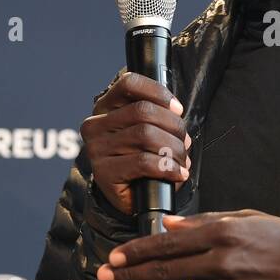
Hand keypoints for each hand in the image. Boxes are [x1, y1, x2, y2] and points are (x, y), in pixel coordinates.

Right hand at [81, 73, 191, 215]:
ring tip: (180, 160)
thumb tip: (176, 113)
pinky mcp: (104, 172)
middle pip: (143, 110)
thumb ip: (157, 113)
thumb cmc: (141, 157)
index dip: (158, 92)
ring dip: (173, 149)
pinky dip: (168, 168)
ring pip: (146, 135)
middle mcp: (95, 125)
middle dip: (173, 126)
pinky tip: (177, 174)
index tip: (177, 109)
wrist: (128, 195)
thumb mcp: (147, 129)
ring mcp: (97, 149)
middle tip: (184, 142)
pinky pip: (143, 162)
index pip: (129, 84)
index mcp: (105, 107)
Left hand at [98, 209, 279, 279]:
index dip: (138, 251)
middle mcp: (219, 262)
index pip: (169, 244)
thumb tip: (170, 226)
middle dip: (129, 273)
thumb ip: (204, 221)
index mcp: (223, 234)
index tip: (116, 254)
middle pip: (163, 270)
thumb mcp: (245, 218)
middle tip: (104, 275)